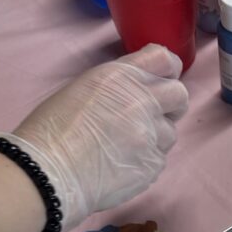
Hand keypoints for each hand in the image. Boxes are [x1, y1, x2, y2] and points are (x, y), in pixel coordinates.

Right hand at [13, 44, 188, 231]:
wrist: (51, 172)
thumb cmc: (54, 130)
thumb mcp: (83, 89)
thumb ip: (118, 87)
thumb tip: (136, 95)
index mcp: (121, 76)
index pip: (165, 60)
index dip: (168, 71)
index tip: (162, 80)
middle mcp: (142, 102)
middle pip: (180, 96)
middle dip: (171, 105)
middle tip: (152, 116)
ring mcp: (151, 135)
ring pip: (170, 132)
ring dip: (155, 137)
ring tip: (126, 146)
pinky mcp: (153, 164)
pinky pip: (159, 159)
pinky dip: (146, 161)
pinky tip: (122, 164)